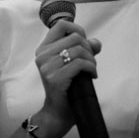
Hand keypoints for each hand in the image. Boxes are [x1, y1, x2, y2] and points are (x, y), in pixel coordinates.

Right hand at [32, 19, 100, 136]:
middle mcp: (42, 56)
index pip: (61, 25)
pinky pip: (80, 64)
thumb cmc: (66, 87)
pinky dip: (91, 68)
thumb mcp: (72, 64)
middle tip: (90, 62)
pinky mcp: (55, 78)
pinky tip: (92, 76)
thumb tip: (96, 43)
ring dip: (92, 60)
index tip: (84, 42)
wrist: (58, 112)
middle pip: (75, 37)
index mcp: (43, 49)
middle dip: (89, 48)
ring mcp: (47, 67)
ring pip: (79, 50)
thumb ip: (83, 50)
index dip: (77, 29)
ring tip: (91, 70)